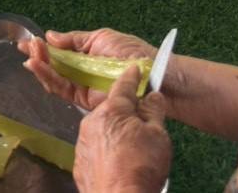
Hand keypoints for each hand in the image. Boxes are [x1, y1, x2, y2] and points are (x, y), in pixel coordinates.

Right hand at [20, 29, 155, 111]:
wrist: (153, 77)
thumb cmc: (132, 53)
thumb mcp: (102, 37)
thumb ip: (75, 39)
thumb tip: (51, 35)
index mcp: (87, 54)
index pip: (61, 51)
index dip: (45, 47)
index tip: (29, 41)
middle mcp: (83, 71)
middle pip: (55, 65)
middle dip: (39, 56)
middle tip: (26, 47)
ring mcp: (83, 86)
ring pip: (55, 78)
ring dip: (41, 67)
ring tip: (31, 56)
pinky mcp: (85, 101)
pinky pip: (63, 90)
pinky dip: (50, 79)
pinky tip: (39, 68)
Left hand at [72, 66, 171, 192]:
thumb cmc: (141, 168)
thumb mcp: (158, 135)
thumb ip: (154, 111)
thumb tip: (154, 96)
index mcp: (112, 111)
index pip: (123, 86)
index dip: (132, 77)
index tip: (135, 69)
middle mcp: (92, 122)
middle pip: (111, 111)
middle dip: (125, 115)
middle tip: (142, 128)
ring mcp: (83, 143)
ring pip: (102, 131)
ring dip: (114, 135)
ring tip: (132, 153)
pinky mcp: (80, 163)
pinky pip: (95, 150)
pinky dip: (106, 153)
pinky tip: (118, 164)